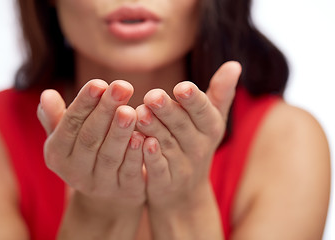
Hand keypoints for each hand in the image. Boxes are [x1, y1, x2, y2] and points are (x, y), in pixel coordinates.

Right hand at [37, 80, 145, 237]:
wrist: (107, 190)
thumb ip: (57, 117)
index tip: (99, 83)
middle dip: (105, 111)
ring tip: (131, 110)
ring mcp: (100, 185)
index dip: (84, 103)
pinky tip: (145, 137)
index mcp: (58, 154)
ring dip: (120, 133)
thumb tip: (46, 94)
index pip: (70, 125)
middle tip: (122, 87)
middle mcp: (75, 173)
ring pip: (109, 156)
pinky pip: (129, 173)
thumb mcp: (68, 136)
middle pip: (90, 139)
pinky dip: (136, 155)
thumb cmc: (87, 150)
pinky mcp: (124, 192)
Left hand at [136, 61, 240, 238]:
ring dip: (154, 129)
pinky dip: (150, 157)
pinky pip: (158, 170)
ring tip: (140, 113)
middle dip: (168, 111)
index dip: (194, 100)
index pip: (204, 112)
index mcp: (209, 128)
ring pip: (168, 145)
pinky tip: (139, 142)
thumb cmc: (195, 145)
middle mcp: (198, 148)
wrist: (185, 193)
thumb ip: (220, 93)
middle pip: (183, 127)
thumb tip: (234, 64)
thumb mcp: (211, 122)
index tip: (182, 87)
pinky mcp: (165, 183)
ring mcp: (182, 167)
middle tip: (152, 96)